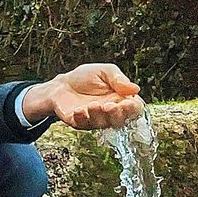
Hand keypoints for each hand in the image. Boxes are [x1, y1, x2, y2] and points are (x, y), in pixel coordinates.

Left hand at [23, 63, 144, 129]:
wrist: (62, 84)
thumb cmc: (86, 77)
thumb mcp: (104, 71)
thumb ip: (118, 79)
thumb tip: (135, 89)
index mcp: (121, 100)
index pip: (134, 109)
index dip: (132, 108)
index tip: (126, 102)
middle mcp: (110, 112)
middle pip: (121, 120)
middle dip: (116, 115)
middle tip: (109, 106)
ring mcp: (95, 119)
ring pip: (102, 124)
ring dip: (98, 116)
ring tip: (92, 105)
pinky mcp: (79, 122)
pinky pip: (83, 125)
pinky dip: (82, 118)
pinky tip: (79, 110)